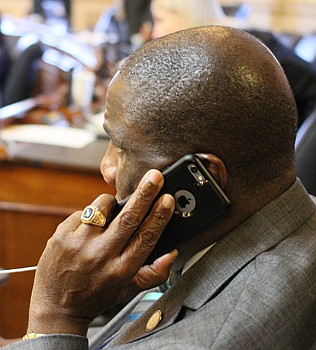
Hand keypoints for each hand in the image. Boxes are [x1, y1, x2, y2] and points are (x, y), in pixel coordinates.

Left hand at [27, 170, 175, 335]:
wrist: (56, 309)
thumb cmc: (96, 297)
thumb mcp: (129, 290)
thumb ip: (154, 273)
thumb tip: (172, 253)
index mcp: (120, 270)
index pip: (145, 238)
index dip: (159, 216)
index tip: (167, 199)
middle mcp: (99, 256)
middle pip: (127, 218)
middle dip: (144, 194)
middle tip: (155, 176)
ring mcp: (78, 244)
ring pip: (101, 207)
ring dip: (111, 204)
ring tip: (110, 215)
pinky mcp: (61, 235)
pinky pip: (83, 212)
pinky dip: (90, 215)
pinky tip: (88, 231)